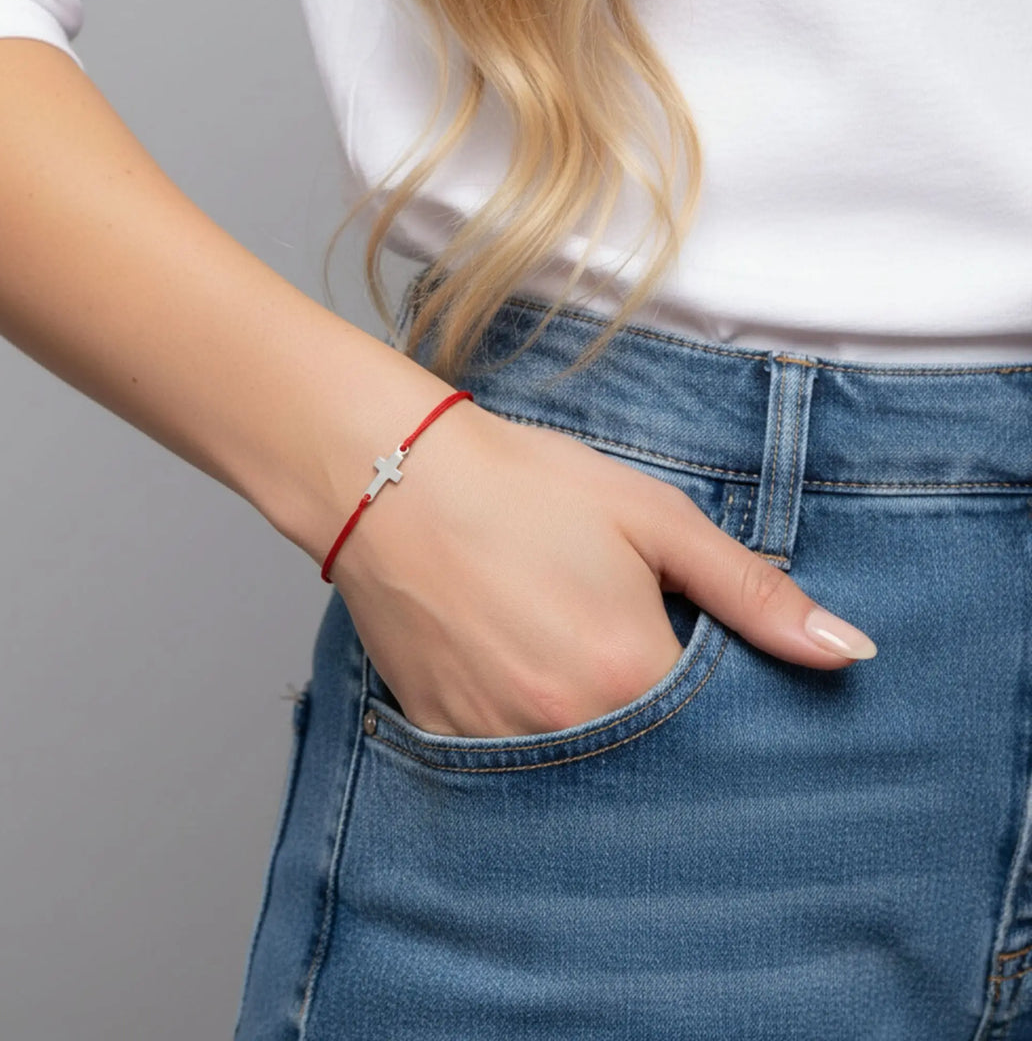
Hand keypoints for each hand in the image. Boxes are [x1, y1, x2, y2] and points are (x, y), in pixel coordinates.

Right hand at [328, 399, 875, 737]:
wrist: (394, 477)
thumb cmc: (527, 487)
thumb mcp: (655, 520)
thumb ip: (752, 594)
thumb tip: (847, 650)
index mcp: (630, 672)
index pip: (716, 728)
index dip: (713, 688)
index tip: (687, 648)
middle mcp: (566, 726)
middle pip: (648, 753)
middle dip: (650, 707)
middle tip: (609, 634)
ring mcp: (496, 739)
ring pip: (576, 764)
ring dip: (586, 719)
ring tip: (555, 639)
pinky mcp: (443, 732)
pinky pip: (505, 760)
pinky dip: (525, 721)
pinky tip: (512, 658)